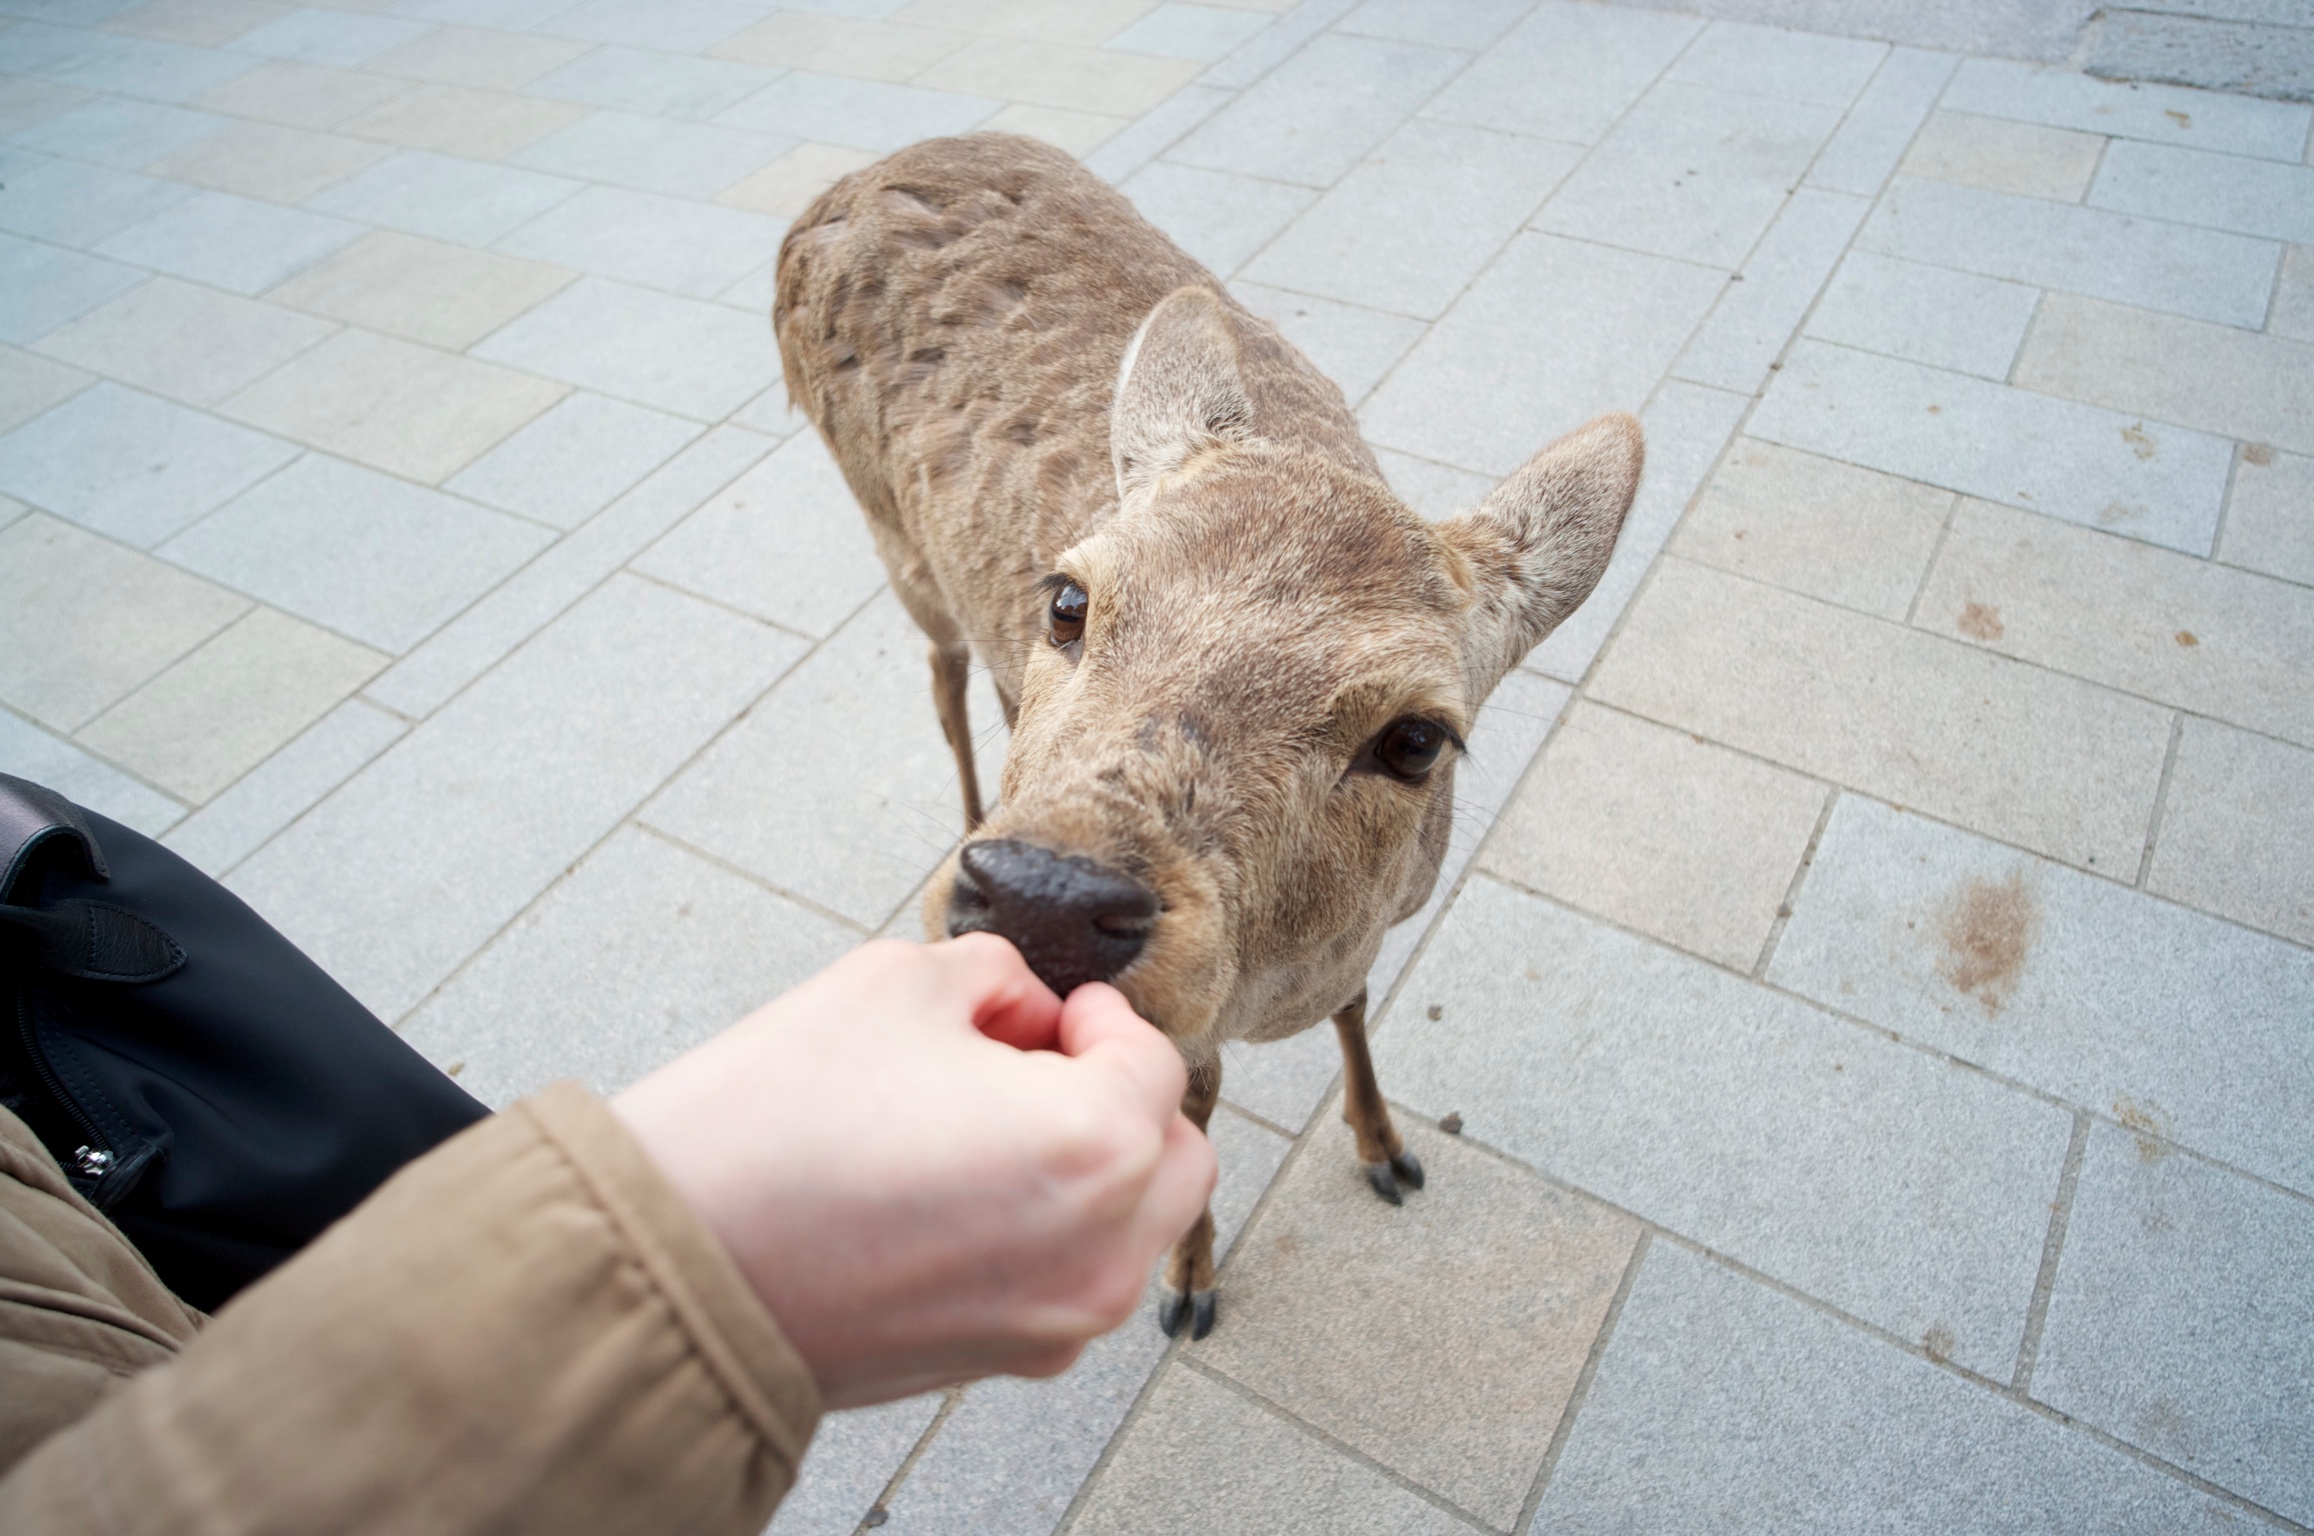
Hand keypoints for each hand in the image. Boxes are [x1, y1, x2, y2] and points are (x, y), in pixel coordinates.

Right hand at [611, 934, 1215, 1407]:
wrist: (669, 1269)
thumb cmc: (768, 1131)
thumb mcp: (894, 981)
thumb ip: (992, 975)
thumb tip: (1020, 1006)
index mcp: (1096, 1145)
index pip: (1152, 1060)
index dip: (1096, 1017)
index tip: (1049, 1009)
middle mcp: (1100, 1249)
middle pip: (1171, 1154)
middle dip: (1119, 1096)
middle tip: (1034, 1059)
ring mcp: (1055, 1321)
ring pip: (1130, 1227)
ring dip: (1090, 1166)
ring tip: (980, 1123)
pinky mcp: (1000, 1361)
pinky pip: (1069, 1281)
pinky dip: (1044, 1230)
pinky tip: (951, 1190)